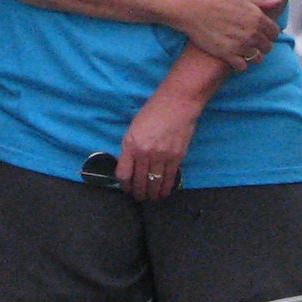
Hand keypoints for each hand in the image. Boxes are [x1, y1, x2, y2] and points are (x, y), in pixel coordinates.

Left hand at [117, 87, 201, 201]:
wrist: (177, 103)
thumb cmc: (153, 111)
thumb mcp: (134, 128)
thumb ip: (130, 147)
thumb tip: (130, 166)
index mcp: (130, 144)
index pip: (123, 174)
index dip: (124, 185)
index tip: (126, 188)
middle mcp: (144, 153)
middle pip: (139, 181)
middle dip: (138, 193)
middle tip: (139, 197)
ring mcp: (161, 156)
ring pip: (154, 183)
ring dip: (152, 194)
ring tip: (151, 198)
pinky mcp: (176, 157)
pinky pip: (169, 178)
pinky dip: (165, 188)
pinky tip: (163, 193)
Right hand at [175, 0, 284, 69]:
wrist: (192, 8)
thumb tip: (280, 0)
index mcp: (257, 17)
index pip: (274, 32)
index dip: (269, 33)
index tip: (262, 32)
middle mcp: (252, 33)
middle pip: (267, 47)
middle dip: (262, 45)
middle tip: (251, 41)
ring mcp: (240, 45)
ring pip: (257, 59)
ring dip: (252, 56)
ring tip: (244, 50)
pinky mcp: (227, 55)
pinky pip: (242, 67)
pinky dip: (240, 64)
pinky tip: (234, 57)